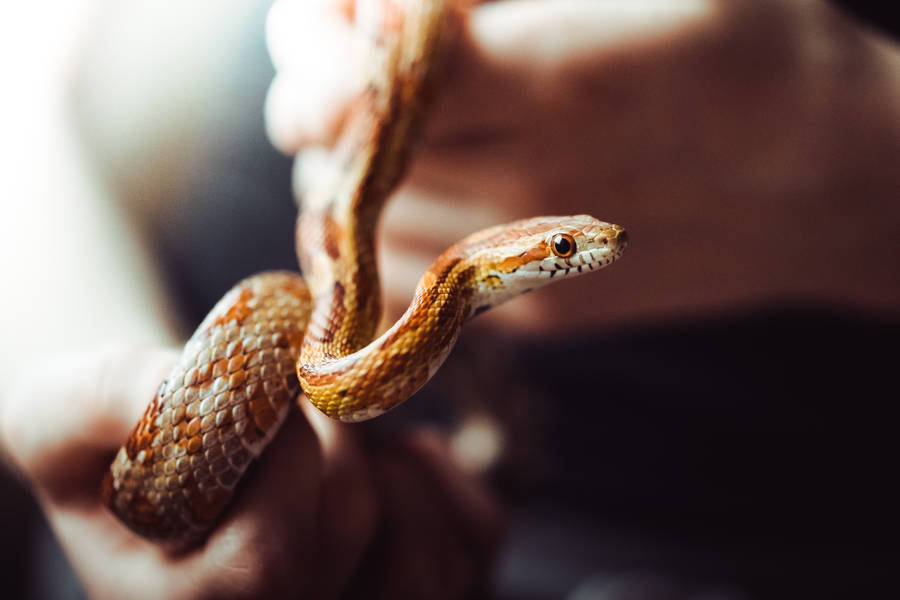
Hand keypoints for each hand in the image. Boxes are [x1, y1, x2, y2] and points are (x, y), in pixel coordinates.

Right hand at [0, 345, 501, 598]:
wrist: (174, 469)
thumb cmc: (120, 451)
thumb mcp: (64, 417)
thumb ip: (101, 400)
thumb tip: (179, 384)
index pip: (271, 559)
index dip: (278, 451)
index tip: (265, 389)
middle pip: (357, 528)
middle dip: (325, 433)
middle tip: (290, 401)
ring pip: (431, 540)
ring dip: (381, 453)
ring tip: (324, 438)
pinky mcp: (433, 586)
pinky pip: (476, 527)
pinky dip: (434, 469)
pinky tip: (382, 457)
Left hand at [265, 0, 899, 331]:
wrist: (821, 185)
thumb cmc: (749, 50)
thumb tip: (383, 3)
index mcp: (555, 82)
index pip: (369, 88)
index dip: (317, 52)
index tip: (322, 19)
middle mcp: (527, 186)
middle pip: (343, 155)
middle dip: (311, 96)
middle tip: (335, 58)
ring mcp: (523, 266)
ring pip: (357, 225)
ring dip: (340, 163)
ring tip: (382, 123)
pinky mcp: (530, 314)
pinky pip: (403, 276)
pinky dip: (380, 228)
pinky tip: (419, 185)